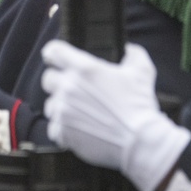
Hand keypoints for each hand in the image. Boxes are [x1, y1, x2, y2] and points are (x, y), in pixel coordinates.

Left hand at [41, 40, 190, 190]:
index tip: (55, 58)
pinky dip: (64, 129)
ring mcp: (63, 110)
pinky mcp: (62, 131)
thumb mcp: (143, 72)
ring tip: (81, 113)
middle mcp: (69, 87)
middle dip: (59, 83)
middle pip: (48, 79)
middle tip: (75, 91)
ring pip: (50, 104)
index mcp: (84, 69)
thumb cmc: (140, 105)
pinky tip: (80, 128)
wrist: (141, 141)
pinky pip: (54, 127)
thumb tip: (129, 49)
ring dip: (61, 107)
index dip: (54, 53)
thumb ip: (134, 54)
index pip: (54, 52)